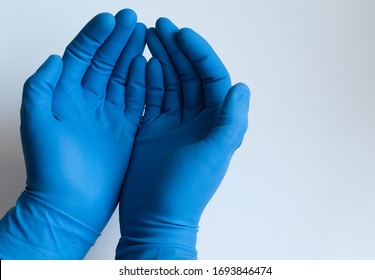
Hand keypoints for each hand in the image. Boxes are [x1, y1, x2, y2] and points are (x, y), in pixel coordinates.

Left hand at [0, 9, 145, 258]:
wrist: (72, 204)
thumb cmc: (52, 168)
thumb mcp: (36, 124)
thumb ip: (41, 87)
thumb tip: (56, 57)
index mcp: (64, 96)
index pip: (81, 56)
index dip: (95, 36)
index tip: (110, 20)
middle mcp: (86, 101)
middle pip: (104, 61)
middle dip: (118, 39)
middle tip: (133, 20)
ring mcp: (107, 114)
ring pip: (122, 76)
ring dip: (131, 54)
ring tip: (144, 35)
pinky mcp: (124, 128)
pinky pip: (135, 99)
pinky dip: (142, 81)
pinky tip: (148, 65)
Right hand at [116, 18, 249, 258]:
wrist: (155, 216)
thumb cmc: (186, 190)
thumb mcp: (214, 154)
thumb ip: (230, 121)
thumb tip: (241, 86)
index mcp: (215, 122)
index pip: (212, 77)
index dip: (199, 53)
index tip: (182, 34)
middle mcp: (197, 119)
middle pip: (189, 75)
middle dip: (177, 49)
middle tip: (160, 25)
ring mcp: (173, 123)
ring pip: (169, 82)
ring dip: (161, 59)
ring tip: (148, 36)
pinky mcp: (153, 129)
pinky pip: (151, 97)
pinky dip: (146, 80)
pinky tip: (140, 63)